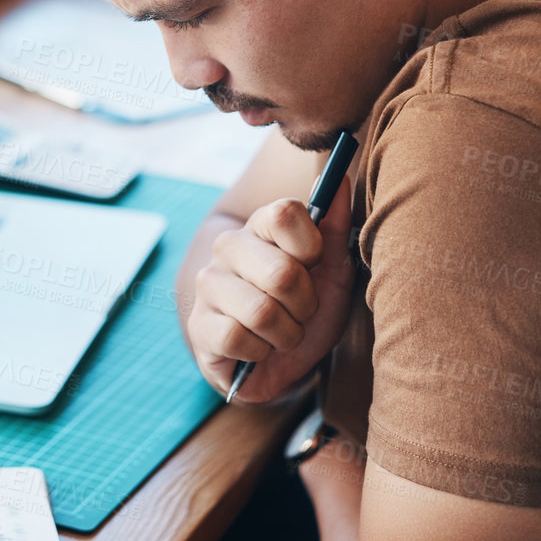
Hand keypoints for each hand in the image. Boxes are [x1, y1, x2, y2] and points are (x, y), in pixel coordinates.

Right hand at [187, 177, 355, 403]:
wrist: (281, 361)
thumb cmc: (306, 310)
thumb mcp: (333, 271)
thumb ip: (336, 227)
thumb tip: (341, 179)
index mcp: (262, 225)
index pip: (286, 213)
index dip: (311, 248)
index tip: (313, 266)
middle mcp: (229, 247)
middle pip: (281, 273)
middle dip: (305, 305)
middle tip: (301, 312)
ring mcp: (208, 285)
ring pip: (261, 313)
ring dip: (286, 335)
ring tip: (282, 334)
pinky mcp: (198, 325)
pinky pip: (237, 339)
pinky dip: (259, 353)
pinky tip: (257, 349)